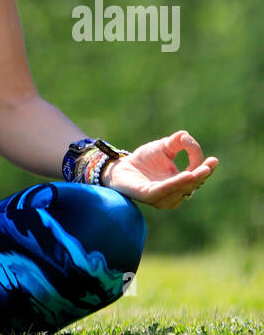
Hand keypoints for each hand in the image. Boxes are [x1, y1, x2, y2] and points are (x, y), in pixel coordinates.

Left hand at [101, 131, 217, 209]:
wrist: (120, 167)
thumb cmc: (144, 159)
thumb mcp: (164, 147)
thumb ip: (178, 141)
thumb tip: (187, 137)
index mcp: (180, 183)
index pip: (197, 176)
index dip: (205, 169)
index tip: (213, 159)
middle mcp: (174, 194)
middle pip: (191, 185)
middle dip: (201, 176)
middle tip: (210, 166)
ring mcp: (162, 197)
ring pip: (180, 190)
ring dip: (189, 180)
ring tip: (197, 171)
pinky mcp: (148, 196)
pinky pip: (164, 191)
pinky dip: (175, 184)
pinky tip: (185, 175)